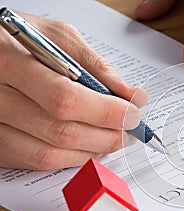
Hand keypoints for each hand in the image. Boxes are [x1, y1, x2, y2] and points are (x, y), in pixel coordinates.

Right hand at [0, 12, 147, 169]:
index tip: (132, 114)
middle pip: (61, 132)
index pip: (65, 99)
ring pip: (49, 154)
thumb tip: (131, 96)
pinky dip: (70, 158)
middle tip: (129, 130)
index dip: (106, 112)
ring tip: (112, 138)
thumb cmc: (16, 38)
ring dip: (92, 151)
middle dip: (107, 136)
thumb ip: (95, 66)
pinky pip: (37, 161)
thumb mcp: (56, 37)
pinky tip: (87, 145)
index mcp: (9, 61)